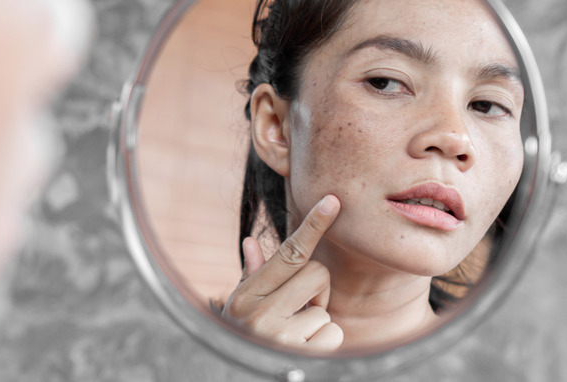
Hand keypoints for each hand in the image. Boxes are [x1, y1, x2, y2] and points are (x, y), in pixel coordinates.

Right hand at [222, 195, 343, 349]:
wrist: (234, 377)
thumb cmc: (245, 334)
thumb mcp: (242, 305)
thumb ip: (253, 275)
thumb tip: (250, 241)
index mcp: (247, 293)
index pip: (289, 252)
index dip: (313, 225)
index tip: (332, 202)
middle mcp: (260, 312)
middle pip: (317, 273)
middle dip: (316, 288)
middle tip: (301, 305)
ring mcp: (280, 337)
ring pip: (325, 308)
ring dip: (317, 320)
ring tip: (296, 333)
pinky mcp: (300, 356)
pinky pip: (333, 333)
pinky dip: (325, 340)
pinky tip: (305, 347)